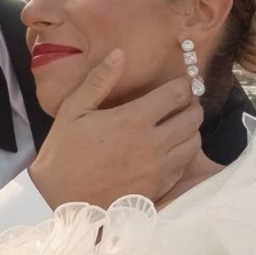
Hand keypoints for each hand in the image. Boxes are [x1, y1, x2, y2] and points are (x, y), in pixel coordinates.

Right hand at [29, 55, 205, 211]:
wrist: (61, 200)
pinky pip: (184, 167)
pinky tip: (169, 151)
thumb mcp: (74, 109)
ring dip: (190, 131)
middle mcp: (153, 143)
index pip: (178, 94)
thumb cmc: (64, 152)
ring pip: (194, 143)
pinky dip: (183, 155)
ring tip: (177, 126)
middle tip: (181, 104)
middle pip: (193, 118)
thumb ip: (99, 80)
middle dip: (191, 106)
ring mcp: (158, 169)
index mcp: (134, 119)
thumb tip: (120, 53)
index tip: (181, 83)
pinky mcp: (158, 188)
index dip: (184, 85)